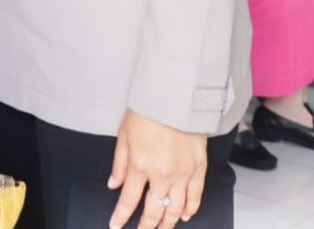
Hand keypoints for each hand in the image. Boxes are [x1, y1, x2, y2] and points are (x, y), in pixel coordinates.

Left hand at [108, 109, 207, 228]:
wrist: (176, 98)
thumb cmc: (147, 112)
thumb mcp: (123, 135)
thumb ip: (119, 164)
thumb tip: (113, 184)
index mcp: (140, 166)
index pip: (129, 200)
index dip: (121, 216)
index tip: (115, 225)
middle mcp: (163, 174)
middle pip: (154, 210)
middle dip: (146, 226)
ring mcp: (183, 174)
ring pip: (176, 209)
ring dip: (168, 222)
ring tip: (161, 228)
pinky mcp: (199, 169)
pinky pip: (196, 197)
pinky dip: (191, 209)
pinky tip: (185, 216)